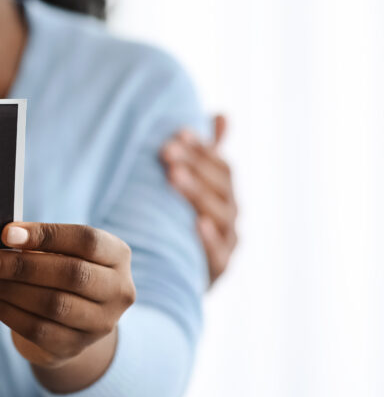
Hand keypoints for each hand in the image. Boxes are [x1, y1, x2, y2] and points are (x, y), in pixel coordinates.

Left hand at [0, 223, 134, 392]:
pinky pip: (37, 329)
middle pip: (71, 275)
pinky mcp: (75, 347)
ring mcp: (100, 323)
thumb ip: (34, 244)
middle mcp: (117, 291)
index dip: (46, 236)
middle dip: (20, 266)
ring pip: (53, 304)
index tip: (6, 234)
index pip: (86, 241)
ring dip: (7, 289)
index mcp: (117, 256)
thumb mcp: (58, 252)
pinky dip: (5, 311)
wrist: (69, 321)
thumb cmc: (59, 272)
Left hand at [161, 114, 237, 286]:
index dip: (202, 148)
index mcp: (226, 194)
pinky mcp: (218, 270)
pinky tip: (198, 224)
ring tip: (174, 176)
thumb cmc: (182, 226)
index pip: (220, 165)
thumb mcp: (194, 189)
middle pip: (220, 186)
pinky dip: (209, 238)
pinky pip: (218, 254)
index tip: (178, 132)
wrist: (177, 281)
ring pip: (220, 215)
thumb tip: (223, 115)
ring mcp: (227, 243)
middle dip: (194, 165)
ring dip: (197, 194)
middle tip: (166, 150)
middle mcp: (231, 216)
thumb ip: (207, 154)